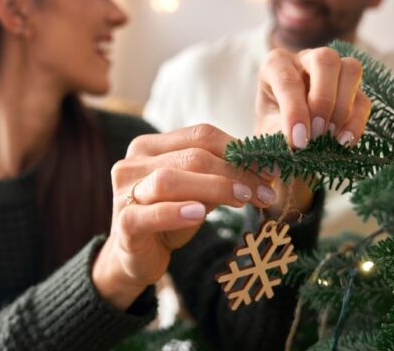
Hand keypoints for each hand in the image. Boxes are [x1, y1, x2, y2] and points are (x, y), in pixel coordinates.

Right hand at [93, 124, 276, 309]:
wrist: (135, 257)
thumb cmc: (168, 218)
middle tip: (265, 190)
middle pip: (190, 156)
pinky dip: (176, 212)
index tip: (270, 168)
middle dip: (234, 172)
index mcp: (150, 146)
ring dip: (214, 187)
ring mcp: (124, 192)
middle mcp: (133, 163)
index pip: (200, 135)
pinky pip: (150, 213)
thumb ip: (219, 177)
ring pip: (170, 180)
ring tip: (243, 199)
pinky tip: (199, 214)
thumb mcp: (197, 192)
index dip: (239, 149)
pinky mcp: (123, 222)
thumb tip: (264, 169)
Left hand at [255, 47, 371, 217]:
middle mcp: (306, 59)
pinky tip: (343, 143)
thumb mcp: (265, 133)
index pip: (288, 79)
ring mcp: (334, 70)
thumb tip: (283, 158)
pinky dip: (356, 122)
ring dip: (343, 107)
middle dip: (323, 101)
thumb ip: (273, 142)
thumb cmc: (271, 129)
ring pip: (351, 70)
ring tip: (329, 139)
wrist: (288, 136)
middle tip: (317, 134)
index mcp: (276, 65)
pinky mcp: (353, 89)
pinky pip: (363, 98)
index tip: (298, 142)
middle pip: (325, 60)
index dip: (295, 111)